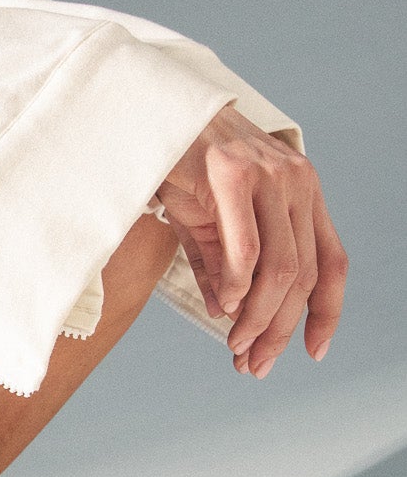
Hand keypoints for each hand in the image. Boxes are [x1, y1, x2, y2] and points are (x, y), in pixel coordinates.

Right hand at [154, 104, 347, 376]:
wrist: (144, 112)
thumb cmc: (175, 163)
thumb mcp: (204, 222)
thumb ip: (221, 266)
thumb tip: (228, 316)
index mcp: (302, 192)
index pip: (331, 262)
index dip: (327, 313)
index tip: (312, 352)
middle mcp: (296, 181)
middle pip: (304, 275)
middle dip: (281, 329)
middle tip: (254, 364)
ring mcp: (269, 174)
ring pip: (281, 268)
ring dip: (259, 317)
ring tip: (236, 345)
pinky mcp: (233, 172)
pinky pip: (247, 247)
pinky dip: (238, 285)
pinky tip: (224, 306)